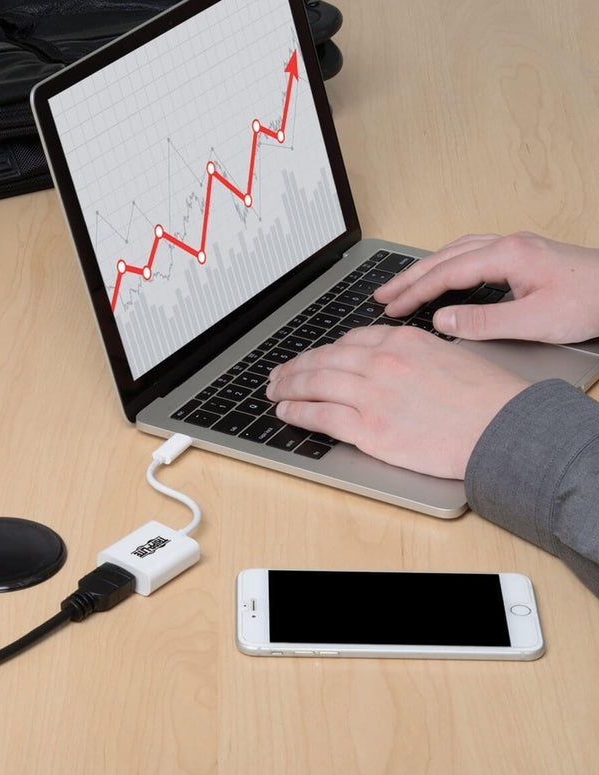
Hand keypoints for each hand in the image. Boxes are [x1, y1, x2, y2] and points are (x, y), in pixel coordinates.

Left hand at [266, 326, 528, 479]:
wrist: (503, 429)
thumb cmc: (487, 398)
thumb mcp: (449, 356)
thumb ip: (413, 354)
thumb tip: (391, 360)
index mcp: (401, 341)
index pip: (349, 341)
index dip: (323, 352)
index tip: (312, 358)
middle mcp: (381, 362)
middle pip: (324, 360)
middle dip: (295, 367)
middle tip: (278, 374)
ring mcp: (372, 394)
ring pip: (315, 384)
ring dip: (288, 387)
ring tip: (274, 391)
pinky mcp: (370, 428)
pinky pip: (321, 416)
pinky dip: (298, 412)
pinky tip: (286, 411)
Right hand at [375, 232, 598, 343]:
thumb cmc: (590, 303)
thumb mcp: (534, 320)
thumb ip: (483, 321)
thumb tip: (442, 321)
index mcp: (507, 255)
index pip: (446, 273)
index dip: (414, 292)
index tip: (392, 308)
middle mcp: (507, 244)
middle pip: (444, 257)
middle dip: (409, 277)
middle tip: (382, 295)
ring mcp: (514, 246)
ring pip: (455, 252)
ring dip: (426, 269)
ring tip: (402, 285)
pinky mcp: (521, 255)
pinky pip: (470, 253)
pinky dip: (446, 265)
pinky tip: (442, 275)